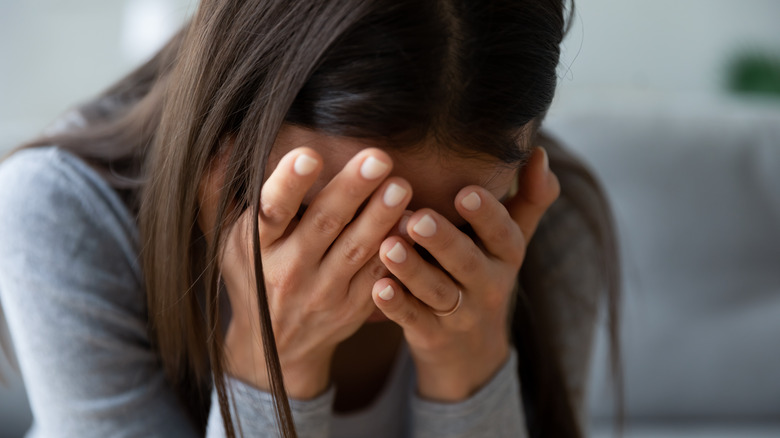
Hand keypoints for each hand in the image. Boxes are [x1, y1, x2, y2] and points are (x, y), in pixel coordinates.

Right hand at [217, 147, 410, 398]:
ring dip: (381, 217)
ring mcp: (324, 291)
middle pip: (324, 225)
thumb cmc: (251, 276)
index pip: (272, 212)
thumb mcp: (226, 238)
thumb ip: (219, 189)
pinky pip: (378, 275)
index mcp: (257, 246)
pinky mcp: (353, 306)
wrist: (274, 346)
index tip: (310, 154)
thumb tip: (220, 139)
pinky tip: (413, 225)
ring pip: (356, 250)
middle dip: (351, 190)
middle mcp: (289, 270)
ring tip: (401, 186)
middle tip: (378, 158)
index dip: (289, 184)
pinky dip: (396, 251)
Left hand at [371, 147, 559, 400]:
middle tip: (418, 218)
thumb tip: (538, 152)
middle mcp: (487, 284)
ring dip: (412, 270)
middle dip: (443, 240)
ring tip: (388, 246)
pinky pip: (413, 320)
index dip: (486, 214)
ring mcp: (459, 314)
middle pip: (467, 262)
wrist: (472, 351)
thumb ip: (529, 197)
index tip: (465, 191)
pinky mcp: (431, 335)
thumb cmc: (486, 273)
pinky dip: (396, 306)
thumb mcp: (511, 240)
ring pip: (436, 292)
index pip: (503, 233)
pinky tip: (378, 287)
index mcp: (506, 255)